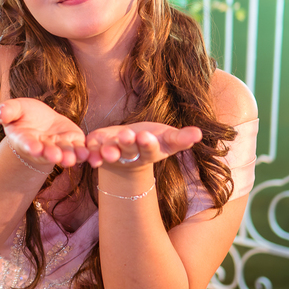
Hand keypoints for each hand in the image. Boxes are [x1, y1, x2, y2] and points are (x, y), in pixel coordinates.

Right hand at [0, 98, 87, 170]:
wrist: (41, 121)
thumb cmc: (24, 115)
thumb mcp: (15, 109)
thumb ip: (7, 111)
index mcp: (24, 139)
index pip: (26, 143)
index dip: (30, 145)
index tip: (35, 148)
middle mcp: (41, 147)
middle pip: (46, 151)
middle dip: (51, 154)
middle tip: (56, 156)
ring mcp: (58, 146)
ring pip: (63, 153)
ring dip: (68, 156)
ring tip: (71, 159)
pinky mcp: (73, 142)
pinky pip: (79, 149)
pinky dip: (82, 153)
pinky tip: (87, 154)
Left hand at [85, 122, 200, 170]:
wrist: (131, 148)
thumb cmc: (154, 140)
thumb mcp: (168, 138)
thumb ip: (181, 137)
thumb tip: (199, 134)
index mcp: (149, 151)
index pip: (150, 148)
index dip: (147, 144)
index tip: (146, 137)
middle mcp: (131, 155)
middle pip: (129, 150)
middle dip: (127, 143)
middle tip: (127, 136)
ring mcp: (114, 153)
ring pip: (110, 152)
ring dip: (108, 151)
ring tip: (107, 148)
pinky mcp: (99, 148)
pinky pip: (93, 150)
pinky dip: (91, 150)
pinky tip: (89, 144)